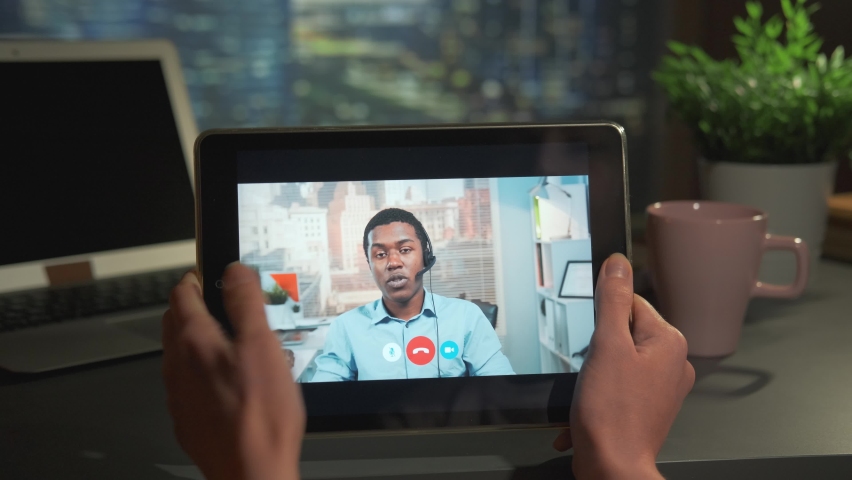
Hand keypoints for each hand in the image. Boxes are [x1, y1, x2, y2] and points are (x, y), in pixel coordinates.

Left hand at [162, 264, 304, 479]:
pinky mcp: (186, 417)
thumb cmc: (260, 416)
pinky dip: (201, 370)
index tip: (210, 276)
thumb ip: (245, 303)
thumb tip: (234, 272)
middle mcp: (178, 365)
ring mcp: (179, 393)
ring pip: (180, 353)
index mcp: (195, 341)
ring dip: (198, 339)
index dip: (196, 278)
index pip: (182, 293)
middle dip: (194, 306)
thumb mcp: (262, 346)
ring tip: (229, 341)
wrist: (251, 471)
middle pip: (176, 321)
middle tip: (219, 302)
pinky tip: (227, 381)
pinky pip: (187, 382)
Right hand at [554, 253, 694, 479]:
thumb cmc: (612, 415)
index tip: (595, 340)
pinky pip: (619, 384)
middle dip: (598, 348)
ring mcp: (662, 387)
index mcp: (670, 343)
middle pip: (623, 331)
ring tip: (594, 392)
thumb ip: (613, 300)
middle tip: (594, 370)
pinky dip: (600, 393)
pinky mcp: (648, 406)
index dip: (604, 319)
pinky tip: (592, 407)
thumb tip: (618, 264)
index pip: (631, 303)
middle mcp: (673, 363)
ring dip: (596, 372)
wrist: (612, 467)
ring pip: (617, 358)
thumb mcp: (606, 345)